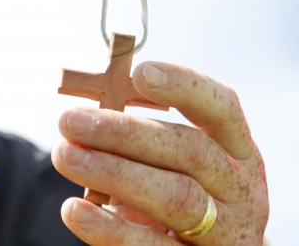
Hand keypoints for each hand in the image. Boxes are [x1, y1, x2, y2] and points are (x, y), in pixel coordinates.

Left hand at [51, 62, 268, 244]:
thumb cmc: (177, 193)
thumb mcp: (172, 162)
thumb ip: (140, 137)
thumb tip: (86, 111)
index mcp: (236, 149)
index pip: (221, 108)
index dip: (184, 86)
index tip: (141, 72)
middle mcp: (239, 189)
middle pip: (189, 151)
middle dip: (125, 132)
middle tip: (69, 120)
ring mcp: (224, 232)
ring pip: (176, 198)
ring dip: (113, 172)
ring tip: (63, 155)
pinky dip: (109, 229)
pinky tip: (74, 210)